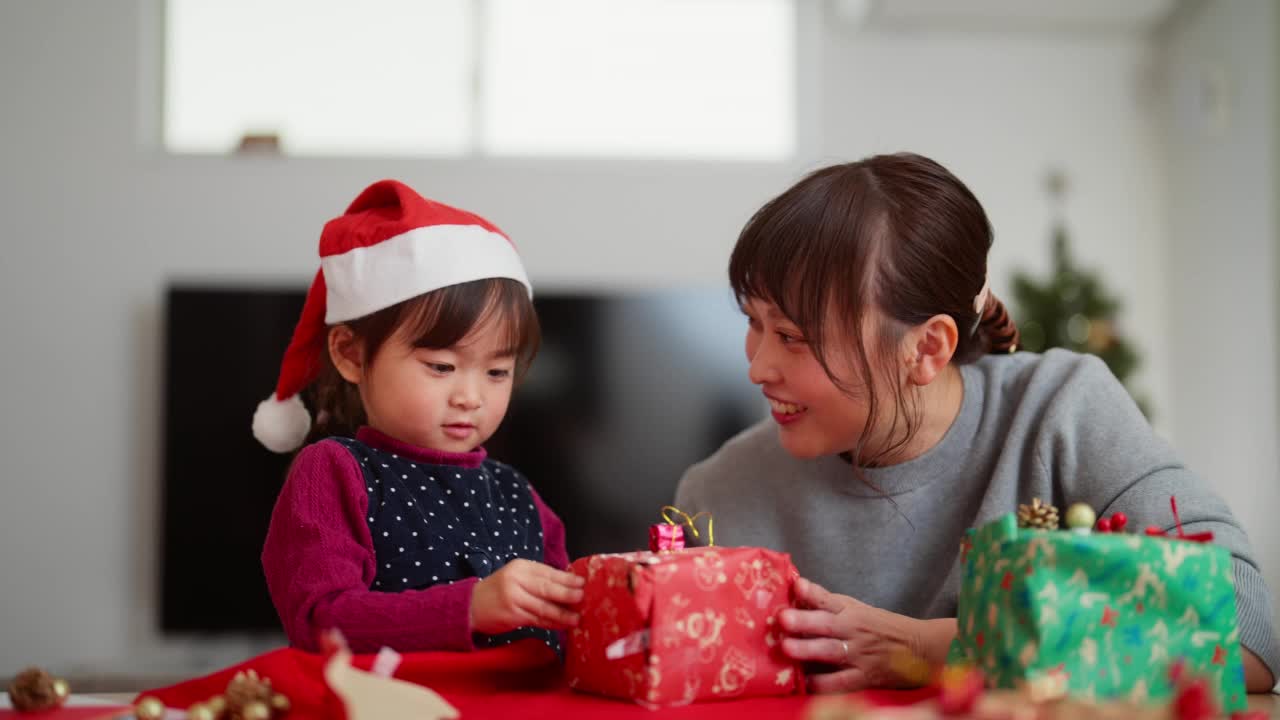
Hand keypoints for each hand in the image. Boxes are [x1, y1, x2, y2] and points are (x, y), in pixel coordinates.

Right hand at [469, 559, 584, 634]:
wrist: (471, 605)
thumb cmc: (499, 590)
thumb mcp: (517, 576)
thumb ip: (539, 579)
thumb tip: (570, 585)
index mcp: (521, 567)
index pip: (548, 572)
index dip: (567, 579)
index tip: (583, 583)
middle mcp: (516, 580)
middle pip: (547, 588)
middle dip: (568, 594)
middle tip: (584, 598)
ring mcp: (513, 598)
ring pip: (544, 607)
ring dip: (563, 614)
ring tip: (578, 618)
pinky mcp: (512, 616)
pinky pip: (537, 620)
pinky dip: (552, 624)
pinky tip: (563, 626)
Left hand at [778, 577, 924, 692]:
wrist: (919, 647)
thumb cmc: (879, 626)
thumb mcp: (856, 608)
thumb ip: (826, 601)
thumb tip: (794, 587)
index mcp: (850, 610)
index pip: (828, 599)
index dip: (812, 592)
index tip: (796, 586)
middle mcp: (853, 630)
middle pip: (826, 624)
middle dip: (803, 621)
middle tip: (782, 619)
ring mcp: (859, 654)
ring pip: (831, 652)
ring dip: (808, 650)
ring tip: (787, 649)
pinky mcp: (865, 677)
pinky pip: (842, 682)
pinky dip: (824, 684)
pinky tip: (807, 683)